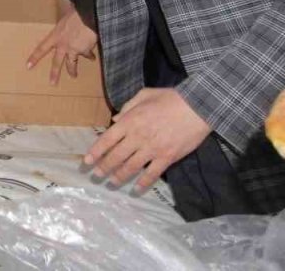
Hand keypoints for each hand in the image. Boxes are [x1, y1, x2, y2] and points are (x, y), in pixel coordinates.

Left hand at [26, 7, 97, 84]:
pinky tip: (92, 58)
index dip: (34, 58)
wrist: (89, 16)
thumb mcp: (65, 17)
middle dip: (55, 73)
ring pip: (72, 63)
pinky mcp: (85, 50)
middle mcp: (63, 45)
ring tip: (73, 76)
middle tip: (52, 83)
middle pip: (57, 62)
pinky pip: (87, 55)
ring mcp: (74, 49)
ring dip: (73, 70)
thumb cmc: (76, 13)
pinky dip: (90, 56)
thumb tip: (65, 18)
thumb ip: (64, 24)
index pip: (41, 49)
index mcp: (55, 36)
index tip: (28, 66)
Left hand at [84, 87, 211, 190]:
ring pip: (131, 167)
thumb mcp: (144, 95)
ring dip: (119, 177)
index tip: (86, 162)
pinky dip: (143, 183)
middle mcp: (138, 137)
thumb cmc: (170, 98)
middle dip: (104, 168)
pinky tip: (136, 190)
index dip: (95, 152)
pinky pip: (152, 174)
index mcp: (130, 121)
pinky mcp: (167, 158)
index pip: (107, 140)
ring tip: (111, 183)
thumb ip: (127, 107)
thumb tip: (115, 119)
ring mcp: (152, 149)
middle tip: (96, 175)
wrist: (198, 107)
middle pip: (116, 156)